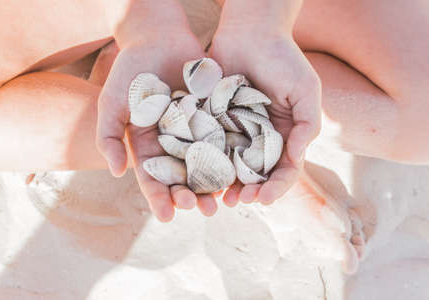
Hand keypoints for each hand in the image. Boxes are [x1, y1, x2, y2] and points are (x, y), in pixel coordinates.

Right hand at [96, 1, 210, 221]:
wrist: (158, 37)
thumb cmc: (130, 71)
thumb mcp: (113, 103)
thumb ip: (110, 136)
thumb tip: (116, 172)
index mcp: (148, 146)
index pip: (152, 178)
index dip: (158, 198)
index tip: (167, 216)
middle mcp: (173, 144)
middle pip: (182, 177)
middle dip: (190, 196)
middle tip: (202, 210)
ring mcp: (195, 131)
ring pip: (206, 164)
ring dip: (213, 184)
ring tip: (222, 202)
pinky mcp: (214, 117)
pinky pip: (223, 140)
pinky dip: (229, 157)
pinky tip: (238, 172)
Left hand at [210, 22, 321, 205]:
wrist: (250, 30)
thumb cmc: (283, 58)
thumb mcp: (305, 90)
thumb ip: (307, 125)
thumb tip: (296, 159)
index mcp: (285, 134)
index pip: (284, 169)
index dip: (277, 186)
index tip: (265, 198)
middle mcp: (260, 136)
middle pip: (256, 173)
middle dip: (250, 190)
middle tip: (239, 201)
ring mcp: (236, 129)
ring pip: (231, 164)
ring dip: (227, 184)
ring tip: (220, 199)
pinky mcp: (214, 119)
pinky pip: (210, 145)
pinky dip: (207, 162)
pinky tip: (200, 175)